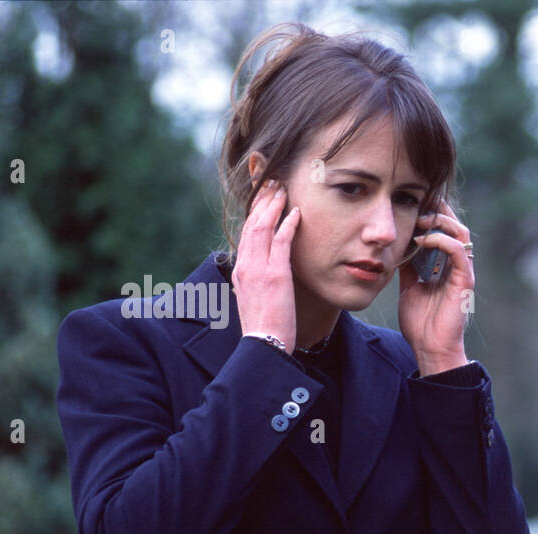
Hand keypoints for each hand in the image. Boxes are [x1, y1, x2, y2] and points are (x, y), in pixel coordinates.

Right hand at [232, 179, 300, 352]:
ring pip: (262, 227)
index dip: (254, 213)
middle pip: (251, 224)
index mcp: (240, 271)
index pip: (246, 234)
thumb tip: (263, 277)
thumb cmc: (264, 328)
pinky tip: (296, 213)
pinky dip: (288, 224)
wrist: (264, 346)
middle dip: (262, 201)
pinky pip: (281, 241)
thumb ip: (258, 283)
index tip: (264, 198)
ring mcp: (259, 269)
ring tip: (282, 190)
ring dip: (273, 205)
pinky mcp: (276, 275)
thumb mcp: (256, 300)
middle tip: (272, 183)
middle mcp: (245, 266)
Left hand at [397, 198, 473, 374]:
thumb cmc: (421, 323)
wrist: (429, 348)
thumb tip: (398, 248)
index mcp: (446, 266)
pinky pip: (457, 252)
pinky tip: (423, 240)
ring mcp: (463, 273)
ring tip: (420, 220)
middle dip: (437, 211)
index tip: (412, 205)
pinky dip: (441, 241)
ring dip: (440, 222)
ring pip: (461, 234)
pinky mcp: (464, 281)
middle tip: (416, 205)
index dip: (432, 214)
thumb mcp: (409, 286)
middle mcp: (458, 266)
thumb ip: (408, 266)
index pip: (444, 230)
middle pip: (455, 226)